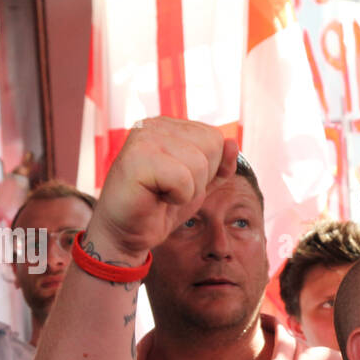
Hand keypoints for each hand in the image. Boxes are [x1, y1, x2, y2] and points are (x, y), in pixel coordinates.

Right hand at [84, 117, 238, 262]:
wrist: (126, 234)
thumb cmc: (159, 208)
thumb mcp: (199, 186)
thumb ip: (219, 166)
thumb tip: (233, 143)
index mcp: (168, 126)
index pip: (215, 138)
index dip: (208, 170)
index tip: (179, 182)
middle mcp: (154, 125)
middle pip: (211, 147)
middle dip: (200, 179)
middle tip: (170, 190)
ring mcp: (143, 138)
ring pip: (199, 163)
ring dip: (188, 190)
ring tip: (162, 194)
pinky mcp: (136, 158)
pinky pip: (183, 179)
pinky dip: (177, 197)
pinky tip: (155, 197)